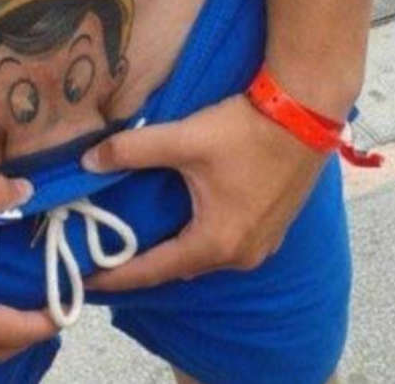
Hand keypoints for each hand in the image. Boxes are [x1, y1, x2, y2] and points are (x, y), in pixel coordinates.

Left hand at [82, 94, 330, 289]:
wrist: (306, 111)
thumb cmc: (246, 130)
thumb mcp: (184, 140)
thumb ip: (132, 151)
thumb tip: (88, 161)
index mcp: (215, 242)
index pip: (153, 270)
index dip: (117, 277)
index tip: (88, 283)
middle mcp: (240, 256)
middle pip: (177, 268)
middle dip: (141, 266)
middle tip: (106, 260)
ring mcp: (261, 246)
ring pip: (202, 259)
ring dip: (171, 253)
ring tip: (138, 245)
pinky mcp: (272, 230)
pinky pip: (224, 247)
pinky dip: (197, 242)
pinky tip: (181, 226)